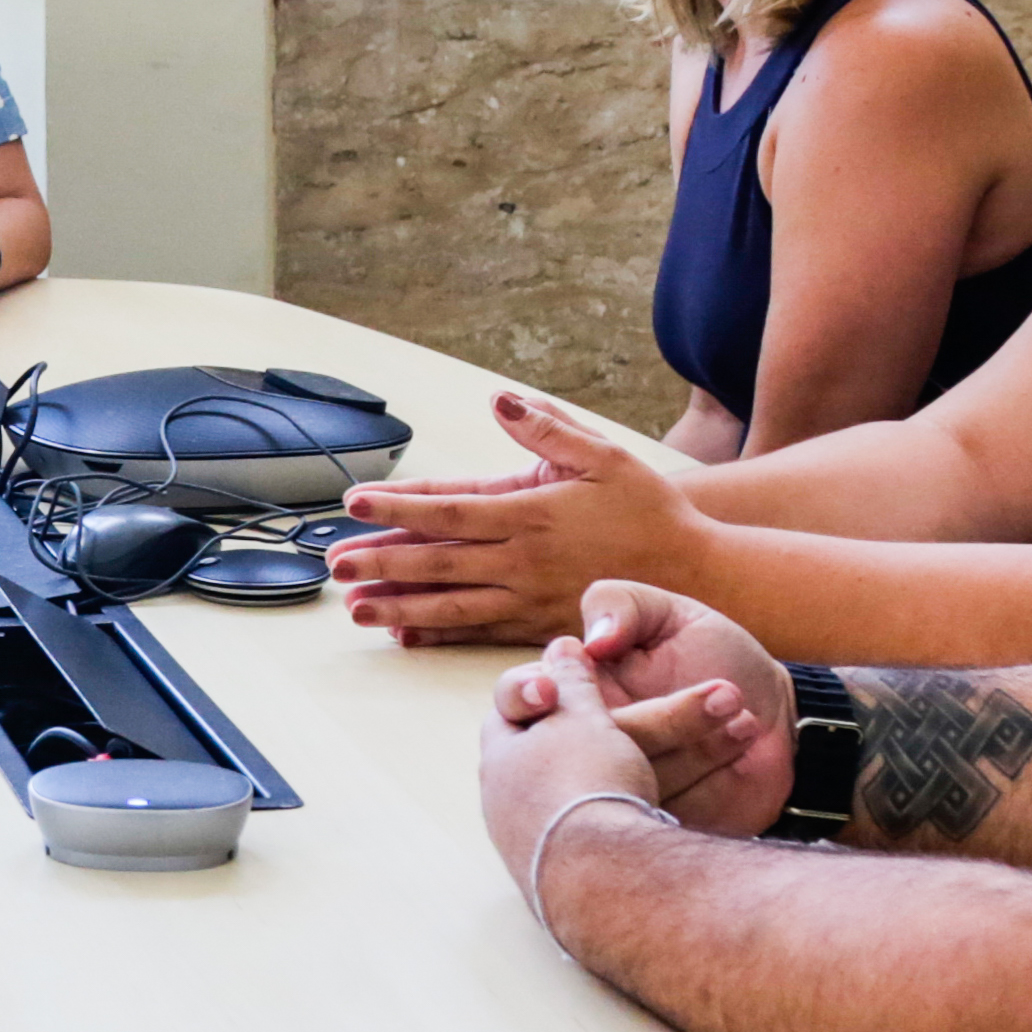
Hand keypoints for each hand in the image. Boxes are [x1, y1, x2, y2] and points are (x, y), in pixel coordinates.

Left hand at [331, 388, 698, 644]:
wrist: (698, 575)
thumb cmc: (650, 512)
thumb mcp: (604, 456)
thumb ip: (547, 429)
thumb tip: (499, 399)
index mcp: (530, 513)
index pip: (449, 508)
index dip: (397, 506)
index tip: (355, 502)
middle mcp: (521, 560)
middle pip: (437, 561)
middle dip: (380, 561)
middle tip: (333, 563)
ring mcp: (528, 598)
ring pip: (450, 604)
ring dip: (397, 605)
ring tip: (353, 607)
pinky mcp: (539, 626)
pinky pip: (479, 632)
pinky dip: (438, 632)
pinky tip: (405, 633)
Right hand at [497, 580, 798, 838]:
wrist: (780, 716)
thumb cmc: (717, 655)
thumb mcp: (670, 614)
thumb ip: (619, 604)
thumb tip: (590, 641)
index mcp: (572, 694)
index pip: (518, 699)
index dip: (522, 694)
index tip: (552, 690)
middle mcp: (583, 750)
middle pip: (577, 751)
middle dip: (656, 720)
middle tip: (723, 694)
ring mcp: (615, 793)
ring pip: (625, 782)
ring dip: (692, 740)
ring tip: (743, 712)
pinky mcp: (654, 828)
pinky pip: (662, 812)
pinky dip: (710, 775)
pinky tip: (744, 739)